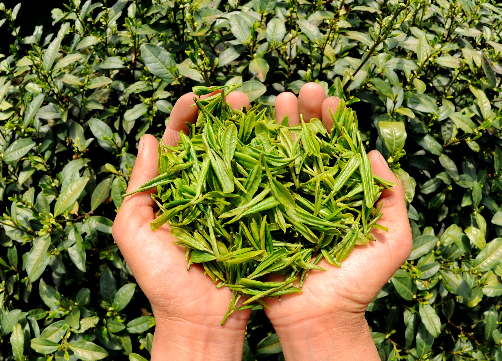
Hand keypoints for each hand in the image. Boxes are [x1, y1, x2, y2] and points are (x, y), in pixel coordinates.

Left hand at [112, 91, 250, 360]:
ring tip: (258, 108)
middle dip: (221, 116)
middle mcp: (204, 190)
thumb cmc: (162, 280)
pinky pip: (262, 185)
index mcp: (172, 190)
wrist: (201, 320)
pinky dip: (269, 162)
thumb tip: (148, 138)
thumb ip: (140, 186)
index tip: (196, 97)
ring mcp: (232, 202)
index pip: (179, 144)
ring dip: (248, 132)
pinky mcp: (255, 217)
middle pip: (212, 144)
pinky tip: (278, 141)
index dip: (186, 117)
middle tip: (235, 97)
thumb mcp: (135, 230)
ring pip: (240, 159)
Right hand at [265, 83, 412, 359]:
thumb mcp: (393, 240)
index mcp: (339, 192)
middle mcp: (308, 191)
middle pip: (304, 147)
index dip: (333, 123)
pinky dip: (246, 159)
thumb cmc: (358, 283)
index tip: (330, 101)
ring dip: (274, 128)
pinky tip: (243, 135)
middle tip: (301, 91)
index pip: (336, 149)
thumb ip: (391, 197)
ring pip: (276, 158)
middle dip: (303, 117)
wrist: (319, 318)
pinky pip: (250, 185)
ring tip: (273, 101)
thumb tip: (373, 153)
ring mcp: (281, 202)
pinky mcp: (257, 216)